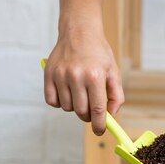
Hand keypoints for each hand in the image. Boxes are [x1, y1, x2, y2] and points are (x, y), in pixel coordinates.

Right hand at [44, 19, 123, 134]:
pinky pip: (52, 101)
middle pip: (81, 111)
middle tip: (91, 109)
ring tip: (80, 93)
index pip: (97, 109)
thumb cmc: (99, 53)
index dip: (99, 124)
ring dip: (75, 107)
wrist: (79, 32)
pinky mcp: (48, 75)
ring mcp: (60, 75)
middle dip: (88, 115)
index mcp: (95, 76)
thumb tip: (111, 115)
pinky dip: (60, 102)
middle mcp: (76, 76)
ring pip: (67, 107)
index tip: (100, 131)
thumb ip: (116, 95)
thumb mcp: (113, 72)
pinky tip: (67, 92)